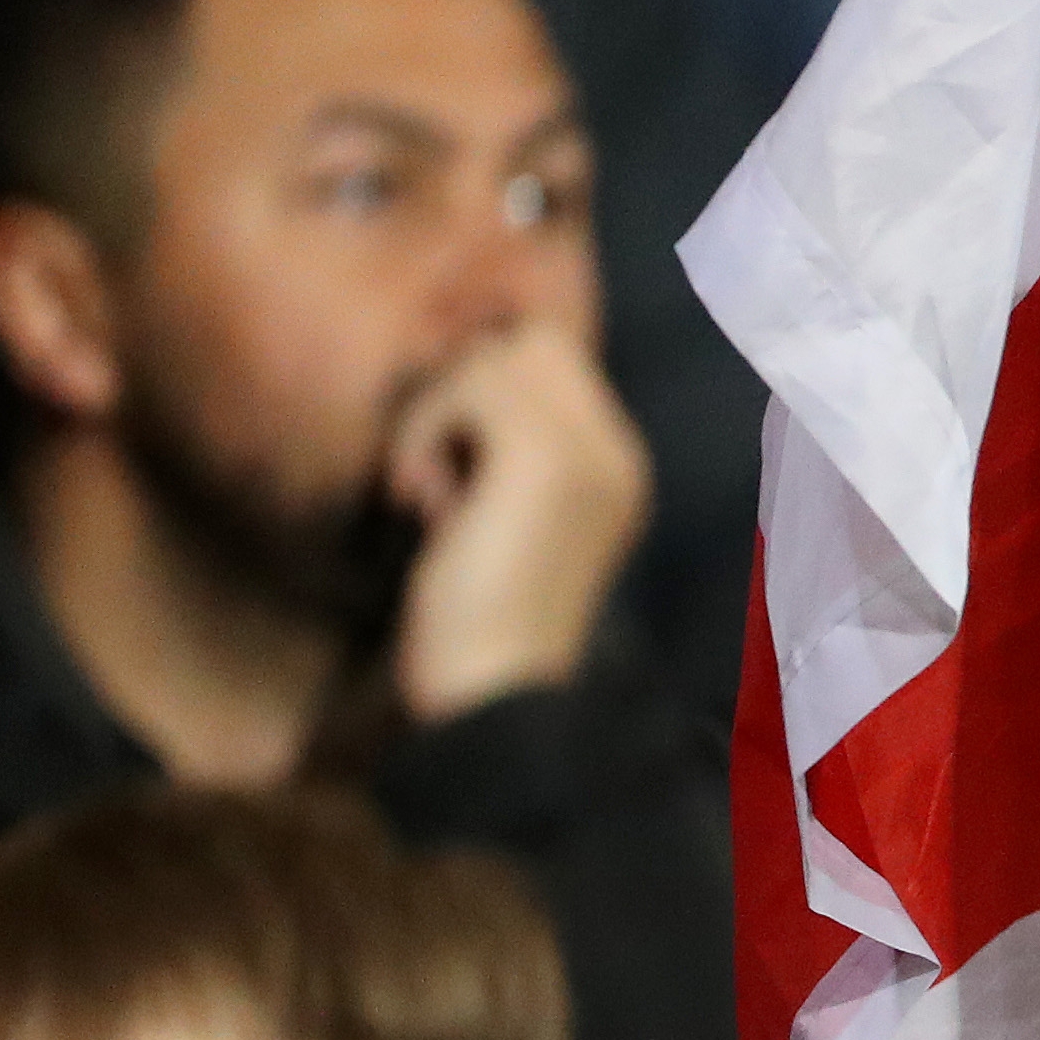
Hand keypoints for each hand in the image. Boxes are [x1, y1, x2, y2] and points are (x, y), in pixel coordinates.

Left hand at [383, 322, 650, 720]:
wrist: (496, 694)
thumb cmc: (484, 626)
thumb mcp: (504, 519)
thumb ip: (505, 452)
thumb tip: (468, 369)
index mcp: (618, 468)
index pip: (555, 360)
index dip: (488, 389)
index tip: (454, 465)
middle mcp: (618, 449)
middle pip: (531, 345)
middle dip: (465, 391)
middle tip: (439, 476)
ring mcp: (588, 449)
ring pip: (496, 358)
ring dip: (438, 414)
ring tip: (430, 495)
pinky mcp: (543, 456)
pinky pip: (470, 385)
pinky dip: (424, 432)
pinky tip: (422, 500)